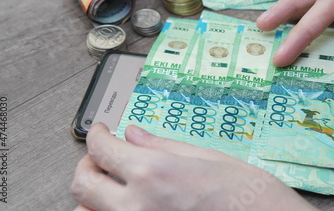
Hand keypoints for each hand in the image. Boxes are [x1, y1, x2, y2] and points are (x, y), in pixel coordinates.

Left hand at [71, 123, 315, 210]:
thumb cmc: (250, 197)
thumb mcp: (208, 158)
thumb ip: (163, 146)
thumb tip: (134, 135)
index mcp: (155, 172)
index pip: (101, 148)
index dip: (96, 134)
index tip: (100, 131)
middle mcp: (137, 206)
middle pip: (83, 183)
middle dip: (87, 164)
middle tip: (100, 156)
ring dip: (93, 195)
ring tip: (112, 184)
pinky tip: (126, 205)